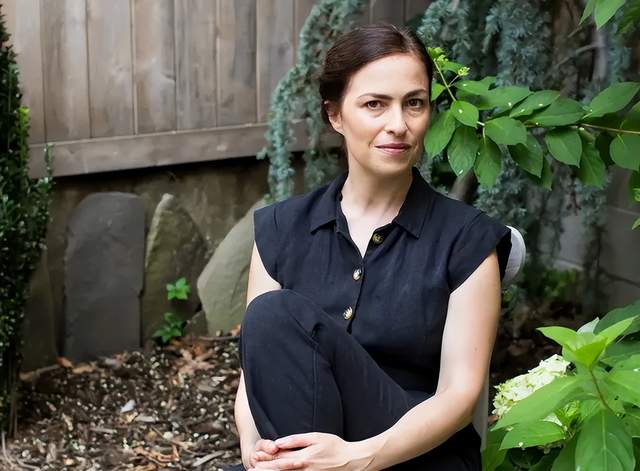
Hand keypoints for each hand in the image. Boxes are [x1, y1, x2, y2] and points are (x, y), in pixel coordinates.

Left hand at [248, 432, 372, 470]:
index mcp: (304, 456)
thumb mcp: (316, 437)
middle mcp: (304, 469)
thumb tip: (278, 442)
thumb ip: (296, 440)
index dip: (266, 458)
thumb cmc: (335, 446)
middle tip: (252, 470)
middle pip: (280, 470)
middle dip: (265, 470)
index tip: (255, 457)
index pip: (280, 457)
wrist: (352, 461)